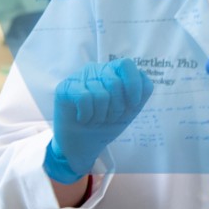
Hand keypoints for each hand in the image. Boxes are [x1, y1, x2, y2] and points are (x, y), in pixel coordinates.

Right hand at [44, 59, 153, 183]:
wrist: (84, 144)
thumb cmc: (108, 123)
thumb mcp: (131, 108)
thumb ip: (142, 91)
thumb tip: (143, 78)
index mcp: (114, 71)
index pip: (126, 65)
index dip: (133, 85)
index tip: (133, 104)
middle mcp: (97, 70)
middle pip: (115, 83)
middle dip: (116, 108)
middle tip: (109, 118)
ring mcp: (79, 77)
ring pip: (100, 94)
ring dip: (101, 116)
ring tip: (95, 120)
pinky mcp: (65, 88)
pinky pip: (84, 98)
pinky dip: (87, 115)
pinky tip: (83, 119)